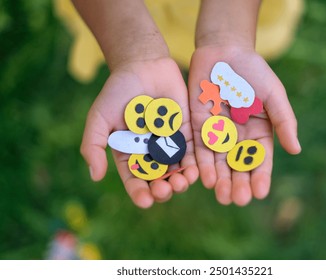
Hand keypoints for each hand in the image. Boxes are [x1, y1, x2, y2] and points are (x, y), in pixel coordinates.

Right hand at [81, 58, 198, 207]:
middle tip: (166, 191)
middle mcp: (151, 152)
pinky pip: (192, 151)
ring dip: (181, 180)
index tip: (145, 201)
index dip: (139, 192)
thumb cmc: (117, 91)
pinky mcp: (187, 132)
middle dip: (163, 189)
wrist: (142, 65)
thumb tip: (95, 176)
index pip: (135, 179)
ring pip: (177, 169)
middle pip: (159, 178)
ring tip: (182, 182)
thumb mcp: (99, 118)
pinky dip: (195, 163)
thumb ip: (94, 145)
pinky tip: (197, 170)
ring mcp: (170, 143)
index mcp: (130, 153)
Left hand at [189, 45, 300, 205]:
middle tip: (238, 200)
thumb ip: (284, 121)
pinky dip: (202, 164)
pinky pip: (199, 149)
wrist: (224, 51)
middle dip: (238, 184)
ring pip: (218, 163)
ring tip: (222, 196)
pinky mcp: (198, 127)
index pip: (260, 160)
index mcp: (258, 132)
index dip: (261, 177)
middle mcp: (237, 138)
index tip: (261, 193)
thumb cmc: (253, 71)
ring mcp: (217, 134)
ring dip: (220, 180)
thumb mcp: (273, 95)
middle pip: (238, 167)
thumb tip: (296, 150)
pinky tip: (205, 178)